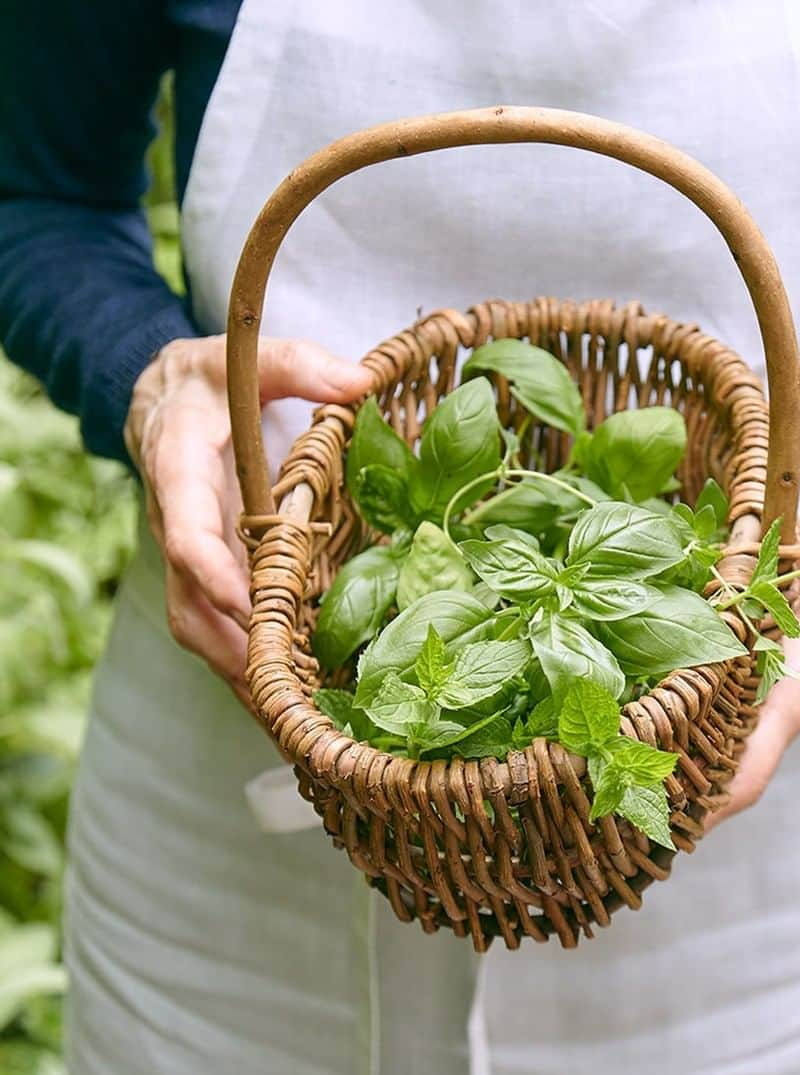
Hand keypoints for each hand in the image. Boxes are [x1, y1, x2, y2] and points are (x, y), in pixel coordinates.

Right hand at [124, 335, 374, 704]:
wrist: (162, 399)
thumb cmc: (211, 381)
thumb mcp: (249, 359)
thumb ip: (300, 366)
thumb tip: (360, 382)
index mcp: (180, 466)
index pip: (186, 528)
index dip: (214, 572)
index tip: (252, 609)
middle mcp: (176, 521)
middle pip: (190, 600)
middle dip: (235, 648)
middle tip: (290, 688)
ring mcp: (185, 554)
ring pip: (197, 626)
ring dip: (241, 671)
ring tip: (296, 713)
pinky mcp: (202, 572)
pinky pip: (214, 627)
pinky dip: (246, 663)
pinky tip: (289, 695)